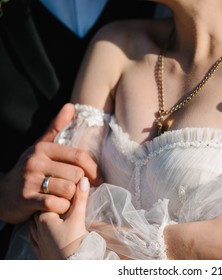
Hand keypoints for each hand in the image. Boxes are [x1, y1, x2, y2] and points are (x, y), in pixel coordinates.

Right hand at [0, 103, 101, 223]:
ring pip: (68, 190)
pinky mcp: (26, 199)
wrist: (1, 195)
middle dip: (79, 185)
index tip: (98, 179)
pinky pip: (56, 204)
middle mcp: (36, 161)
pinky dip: (61, 208)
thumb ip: (56, 128)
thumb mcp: (40, 147)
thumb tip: (70, 106)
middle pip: (76, 175)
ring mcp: (29, 180)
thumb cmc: (29, 170)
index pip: (79, 156)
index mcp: (43, 148)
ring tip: (65, 198)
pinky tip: (57, 207)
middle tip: (75, 191)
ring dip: (71, 199)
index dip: (93, 169)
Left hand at [29, 177, 89, 259]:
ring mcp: (38, 241)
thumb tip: (84, 180)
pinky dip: (36, 234)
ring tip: (52, 215)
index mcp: (43, 218)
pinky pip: (33, 240)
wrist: (74, 265)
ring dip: (41, 220)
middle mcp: (36, 229)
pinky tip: (40, 232)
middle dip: (48, 206)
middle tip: (60, 202)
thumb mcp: (79, 217)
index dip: (55, 196)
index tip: (63, 193)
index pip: (46, 200)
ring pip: (34, 226)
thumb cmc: (75, 242)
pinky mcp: (41, 252)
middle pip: (39, 212)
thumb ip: (80, 198)